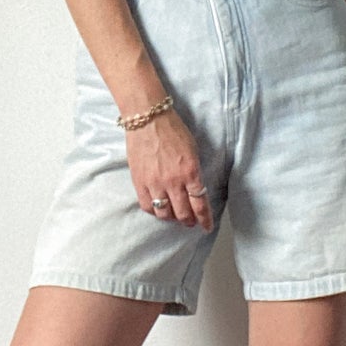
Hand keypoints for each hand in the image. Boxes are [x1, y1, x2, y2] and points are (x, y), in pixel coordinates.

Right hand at [125, 109, 213, 229]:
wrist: (147, 119)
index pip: (200, 204)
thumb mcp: (193, 150)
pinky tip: (158, 209)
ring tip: (174, 217)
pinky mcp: (139, 182)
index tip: (206, 227)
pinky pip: (147, 206)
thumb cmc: (173, 130)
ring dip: (172, 218)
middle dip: (189, 221)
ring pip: (165, 213)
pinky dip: (154, 211)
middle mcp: (173, 181)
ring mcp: (155, 183)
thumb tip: (195, 190)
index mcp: (190, 172)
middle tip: (190, 222)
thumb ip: (194, 172)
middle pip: (183, 213)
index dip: (204, 219)